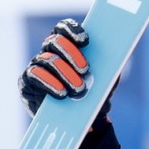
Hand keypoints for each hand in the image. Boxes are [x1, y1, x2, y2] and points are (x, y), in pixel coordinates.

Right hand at [19, 19, 120, 148]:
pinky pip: (35, 75)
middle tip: (85, 69)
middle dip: (71, 53)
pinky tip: (61, 93)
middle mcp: (50, 52)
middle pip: (54, 41)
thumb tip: (120, 50)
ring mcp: (37, 66)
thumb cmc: (97, 93)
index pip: (64, 28)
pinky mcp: (27, 82)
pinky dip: (50, 83)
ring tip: (79, 89)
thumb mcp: (108, 77)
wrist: (86, 120)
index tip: (85, 39)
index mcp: (69, 46)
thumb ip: (111, 62)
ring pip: (46, 59)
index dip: (72, 29)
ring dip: (65, 73)